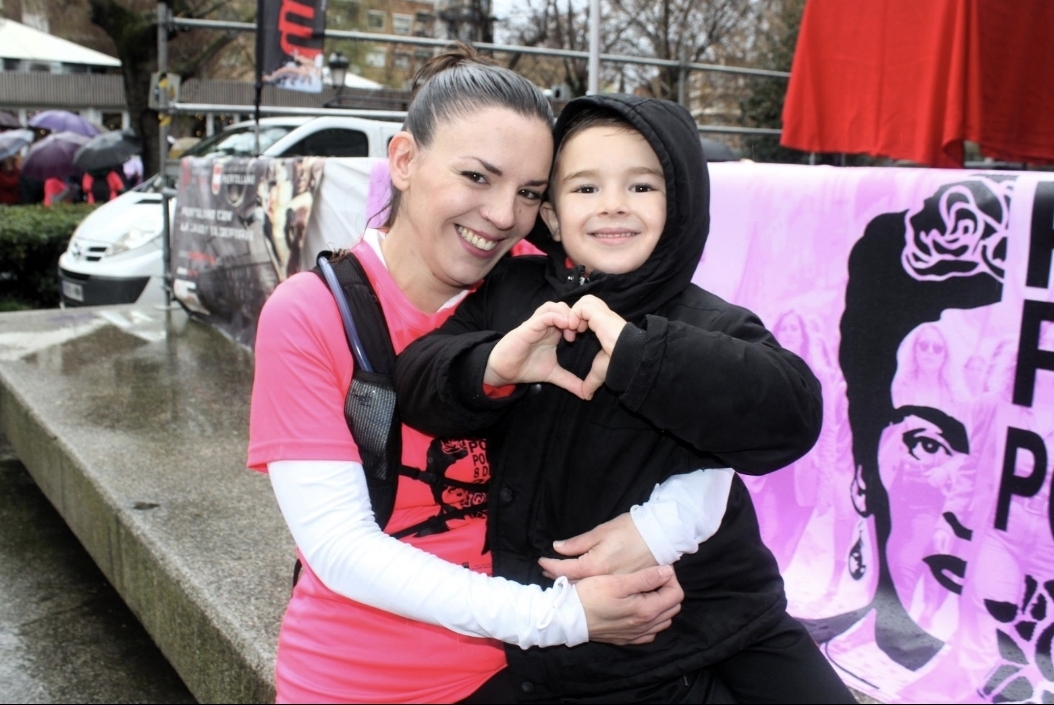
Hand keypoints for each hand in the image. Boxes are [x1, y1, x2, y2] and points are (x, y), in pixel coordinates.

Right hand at [484, 302, 588, 396]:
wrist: (505, 371)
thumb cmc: (526, 368)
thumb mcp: (553, 375)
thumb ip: (570, 381)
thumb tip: (586, 394)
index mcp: (553, 332)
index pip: (570, 316)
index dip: (581, 322)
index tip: (586, 335)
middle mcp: (545, 325)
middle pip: (564, 307)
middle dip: (575, 316)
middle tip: (580, 331)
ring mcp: (536, 324)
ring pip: (553, 306)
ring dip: (566, 314)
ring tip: (571, 329)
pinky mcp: (527, 327)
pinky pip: (543, 315)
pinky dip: (555, 317)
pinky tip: (563, 326)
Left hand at [540, 513, 657, 579]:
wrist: (659, 536)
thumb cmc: (630, 529)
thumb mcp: (601, 532)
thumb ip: (578, 543)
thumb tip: (557, 547)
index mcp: (595, 565)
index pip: (565, 569)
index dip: (550, 565)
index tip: (541, 561)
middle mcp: (602, 581)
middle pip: (573, 583)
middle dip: (558, 577)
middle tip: (547, 572)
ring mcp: (614, 587)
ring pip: (586, 589)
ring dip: (571, 583)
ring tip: (561, 578)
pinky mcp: (624, 589)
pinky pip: (601, 592)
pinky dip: (589, 588)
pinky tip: (583, 584)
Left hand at [570, 296, 625, 397]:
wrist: (629, 359)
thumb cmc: (618, 364)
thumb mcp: (600, 372)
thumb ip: (590, 382)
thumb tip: (585, 396)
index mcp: (604, 327)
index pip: (588, 314)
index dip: (577, 322)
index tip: (571, 338)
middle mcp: (604, 317)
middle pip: (586, 302)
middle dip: (574, 314)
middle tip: (571, 332)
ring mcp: (603, 314)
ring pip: (585, 300)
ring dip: (574, 313)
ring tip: (573, 329)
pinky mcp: (600, 314)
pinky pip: (582, 306)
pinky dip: (575, 315)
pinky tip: (575, 329)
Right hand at [576, 566, 682, 644]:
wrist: (567, 618)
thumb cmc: (590, 595)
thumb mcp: (617, 581)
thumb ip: (645, 578)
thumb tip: (667, 572)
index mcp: (646, 611)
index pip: (676, 594)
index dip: (670, 578)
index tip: (657, 568)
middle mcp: (645, 626)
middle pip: (672, 607)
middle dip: (667, 589)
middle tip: (651, 576)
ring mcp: (636, 635)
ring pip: (663, 620)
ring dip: (660, 604)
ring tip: (644, 590)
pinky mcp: (626, 639)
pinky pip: (650, 632)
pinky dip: (651, 619)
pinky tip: (638, 608)